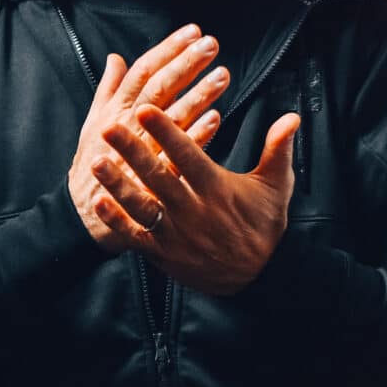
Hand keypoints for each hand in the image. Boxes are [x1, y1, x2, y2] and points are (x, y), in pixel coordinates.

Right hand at [69, 25, 229, 251]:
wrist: (84, 214)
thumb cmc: (93, 163)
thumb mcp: (93, 122)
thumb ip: (108, 89)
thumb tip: (116, 57)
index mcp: (114, 109)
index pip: (143, 70)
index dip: (168, 49)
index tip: (193, 32)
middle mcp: (126, 126)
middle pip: (158, 88)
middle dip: (185, 64)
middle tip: (211, 45)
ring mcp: (139, 152)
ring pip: (171, 118)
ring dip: (197, 95)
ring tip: (223, 76)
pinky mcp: (152, 179)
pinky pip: (177, 155)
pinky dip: (196, 136)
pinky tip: (217, 119)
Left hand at [91, 105, 300, 293]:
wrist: (261, 277)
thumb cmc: (265, 225)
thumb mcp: (276, 186)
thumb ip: (278, 149)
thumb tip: (291, 117)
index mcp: (217, 189)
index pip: (189, 155)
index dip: (167, 132)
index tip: (147, 109)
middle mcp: (194, 211)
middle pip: (158, 177)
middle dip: (133, 151)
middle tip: (110, 127)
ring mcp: (177, 235)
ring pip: (142, 207)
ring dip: (118, 185)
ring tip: (96, 162)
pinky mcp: (165, 254)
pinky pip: (137, 237)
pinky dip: (117, 222)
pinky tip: (98, 203)